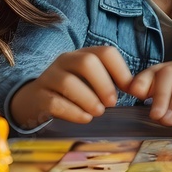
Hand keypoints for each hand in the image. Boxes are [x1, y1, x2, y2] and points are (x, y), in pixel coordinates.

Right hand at [10, 46, 132, 127]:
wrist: (34, 101)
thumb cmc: (71, 92)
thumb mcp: (89, 82)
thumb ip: (109, 82)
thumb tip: (136, 89)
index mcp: (82, 55)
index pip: (105, 53)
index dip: (121, 70)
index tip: (130, 90)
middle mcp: (65, 61)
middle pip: (87, 62)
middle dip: (104, 84)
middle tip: (112, 103)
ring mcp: (49, 77)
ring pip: (68, 82)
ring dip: (88, 99)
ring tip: (98, 113)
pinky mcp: (39, 96)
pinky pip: (55, 102)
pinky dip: (73, 112)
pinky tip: (84, 119)